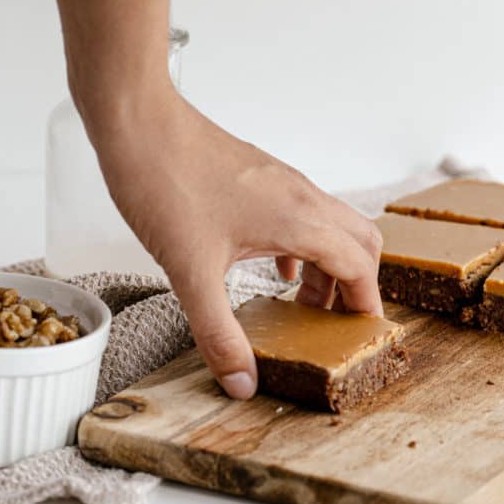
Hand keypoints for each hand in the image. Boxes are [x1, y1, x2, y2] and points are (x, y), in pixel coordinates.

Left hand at [89, 87, 382, 398]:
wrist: (136, 120)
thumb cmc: (164, 183)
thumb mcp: (191, 273)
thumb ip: (219, 334)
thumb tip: (242, 383)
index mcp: (299, 220)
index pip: (360, 268)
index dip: (367, 307)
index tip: (360, 340)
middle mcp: (302, 197)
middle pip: (362, 243)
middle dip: (356, 287)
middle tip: (334, 324)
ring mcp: (284, 183)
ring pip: (333, 228)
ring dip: (329, 267)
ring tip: (302, 305)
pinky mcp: (263, 177)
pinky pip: (304, 215)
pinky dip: (303, 248)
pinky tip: (274, 269)